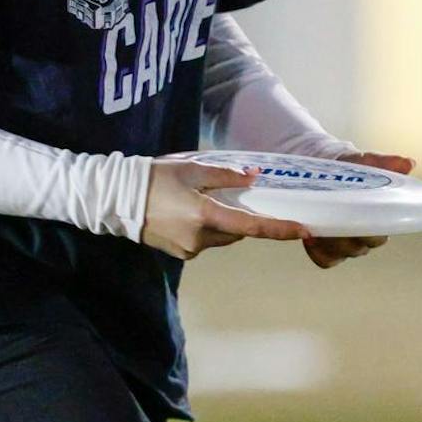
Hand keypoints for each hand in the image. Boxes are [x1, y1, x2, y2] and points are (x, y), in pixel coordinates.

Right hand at [142, 156, 309, 260]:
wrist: (116, 198)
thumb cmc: (154, 177)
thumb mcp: (191, 168)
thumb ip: (226, 175)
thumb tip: (255, 178)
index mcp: (206, 216)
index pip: (253, 226)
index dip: (281, 229)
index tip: (305, 231)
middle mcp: (201, 238)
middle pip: (235, 231)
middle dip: (236, 217)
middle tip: (222, 196)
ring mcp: (189, 249)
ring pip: (218, 237)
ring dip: (217, 222)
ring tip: (193, 201)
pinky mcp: (179, 254)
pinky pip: (201, 241)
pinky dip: (201, 228)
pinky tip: (182, 213)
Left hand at [301, 151, 413, 268]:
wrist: (325, 173)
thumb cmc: (351, 170)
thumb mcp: (366, 163)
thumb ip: (385, 164)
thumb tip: (409, 163)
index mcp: (379, 221)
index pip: (379, 236)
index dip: (369, 233)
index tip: (357, 222)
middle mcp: (363, 237)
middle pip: (359, 248)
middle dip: (345, 239)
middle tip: (332, 225)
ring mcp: (344, 245)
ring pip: (341, 254)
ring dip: (329, 244)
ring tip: (316, 229)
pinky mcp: (326, 249)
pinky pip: (325, 260)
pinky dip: (317, 251)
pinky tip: (309, 236)